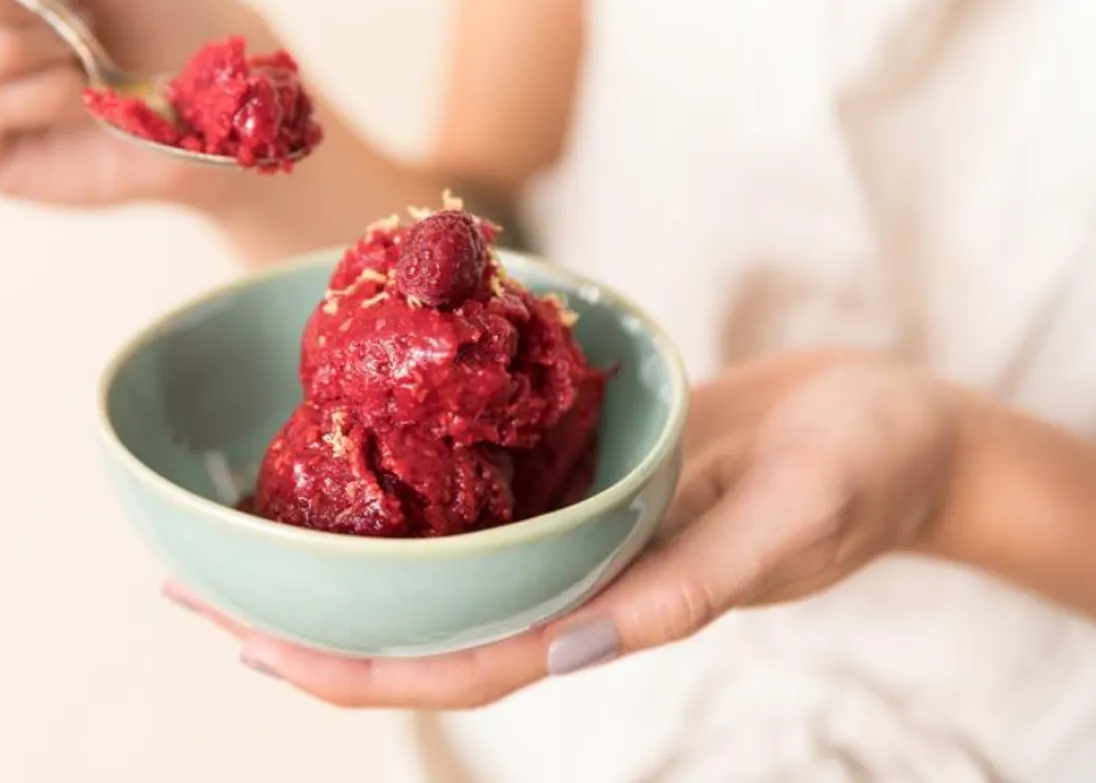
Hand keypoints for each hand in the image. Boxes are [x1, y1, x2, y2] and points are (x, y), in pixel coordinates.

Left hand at [169, 350, 964, 708]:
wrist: (906, 425)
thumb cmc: (869, 470)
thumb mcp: (795, 518)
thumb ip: (695, 584)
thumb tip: (579, 650)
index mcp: (620, 612)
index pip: (469, 666)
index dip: (360, 670)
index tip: (256, 648)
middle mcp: (583, 582)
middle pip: (427, 626)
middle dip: (311, 620)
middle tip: (189, 582)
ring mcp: (583, 531)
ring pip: (444, 564)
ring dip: (347, 553)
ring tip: (237, 524)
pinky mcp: (593, 474)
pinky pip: (487, 490)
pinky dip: (416, 480)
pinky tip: (354, 445)